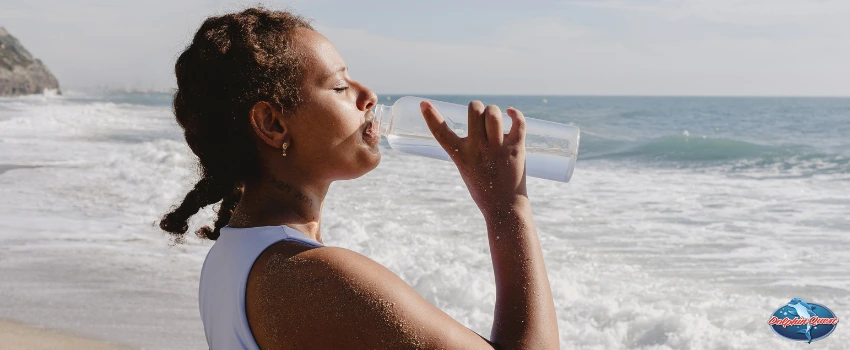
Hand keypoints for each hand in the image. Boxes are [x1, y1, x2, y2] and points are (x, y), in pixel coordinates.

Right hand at [420, 100, 528, 217]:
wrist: (503, 206)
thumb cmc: (482, 186)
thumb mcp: (465, 166)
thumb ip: (467, 146)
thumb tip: (478, 117)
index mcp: (461, 155)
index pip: (441, 133)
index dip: (430, 116)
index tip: (423, 103)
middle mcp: (478, 149)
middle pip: (474, 110)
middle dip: (476, 107)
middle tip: (479, 116)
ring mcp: (497, 148)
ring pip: (494, 113)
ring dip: (493, 111)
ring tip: (494, 119)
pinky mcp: (516, 148)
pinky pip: (518, 123)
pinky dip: (515, 113)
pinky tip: (510, 112)